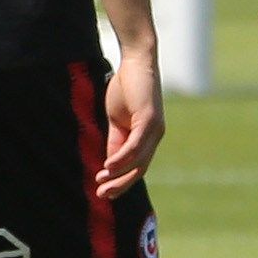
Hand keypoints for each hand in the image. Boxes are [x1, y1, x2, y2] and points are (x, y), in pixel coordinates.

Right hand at [95, 46, 164, 196]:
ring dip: (119, 174)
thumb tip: (109, 164)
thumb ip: (115, 141)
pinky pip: (136, 145)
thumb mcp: (117, 120)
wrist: (136, 61)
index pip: (137, 167)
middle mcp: (155, 136)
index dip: (121, 181)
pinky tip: (109, 166)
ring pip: (138, 160)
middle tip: (102, 195)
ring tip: (102, 181)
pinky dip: (122, 157)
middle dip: (121, 185)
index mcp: (148, 137)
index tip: (103, 191)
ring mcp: (155, 129)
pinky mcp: (149, 119)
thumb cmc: (127, 88)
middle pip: (140, 169)